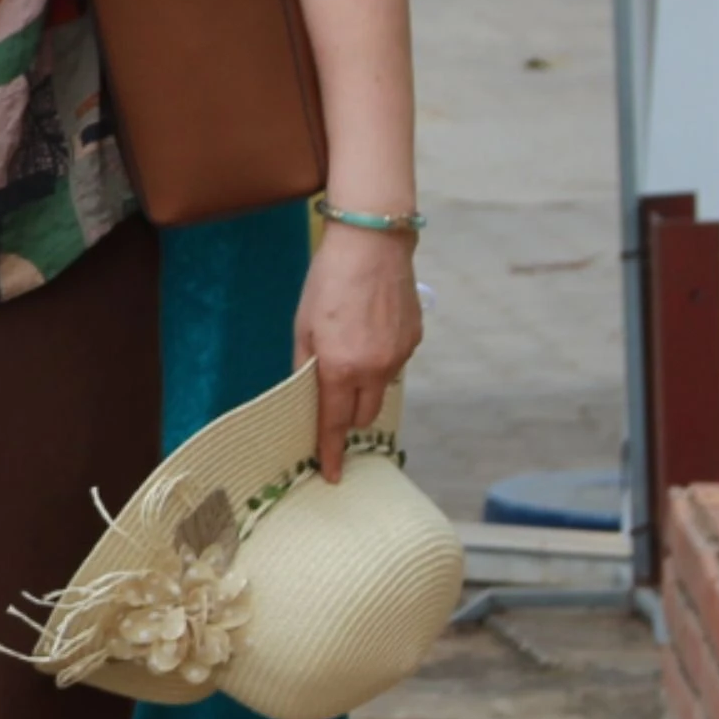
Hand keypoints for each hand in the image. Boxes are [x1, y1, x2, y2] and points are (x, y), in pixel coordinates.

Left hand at [293, 219, 420, 478]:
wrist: (372, 245)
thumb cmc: (328, 282)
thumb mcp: (303, 326)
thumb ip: (305, 366)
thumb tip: (307, 395)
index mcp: (340, 367)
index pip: (335, 422)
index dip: (332, 451)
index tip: (332, 473)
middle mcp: (374, 368)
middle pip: (364, 415)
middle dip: (349, 417)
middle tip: (334, 404)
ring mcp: (398, 355)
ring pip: (382, 391)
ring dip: (366, 388)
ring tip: (351, 355)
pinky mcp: (415, 341)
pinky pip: (395, 365)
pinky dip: (381, 362)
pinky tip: (370, 334)